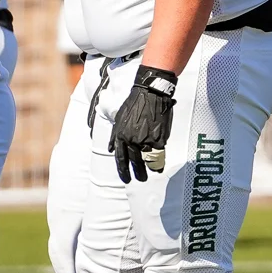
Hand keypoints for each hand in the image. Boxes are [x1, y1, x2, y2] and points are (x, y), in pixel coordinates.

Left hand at [110, 64, 176, 182]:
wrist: (150, 93)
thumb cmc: (134, 103)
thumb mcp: (119, 118)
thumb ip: (115, 135)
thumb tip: (112, 148)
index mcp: (121, 136)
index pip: (121, 158)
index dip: (123, 170)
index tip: (126, 178)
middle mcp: (132, 140)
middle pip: (134, 162)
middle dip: (137, 173)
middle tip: (140, 179)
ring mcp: (146, 140)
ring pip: (147, 159)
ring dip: (148, 168)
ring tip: (151, 174)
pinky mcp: (158, 138)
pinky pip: (159, 153)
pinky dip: (159, 161)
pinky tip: (159, 166)